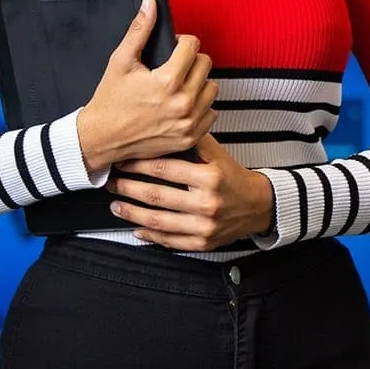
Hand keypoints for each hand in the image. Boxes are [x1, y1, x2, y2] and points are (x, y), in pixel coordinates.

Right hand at [76, 0, 216, 171]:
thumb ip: (139, 30)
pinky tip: (182, 104)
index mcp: (167, 81)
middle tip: (174, 66)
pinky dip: (200, 107)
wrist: (101, 138)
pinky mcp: (190, 136)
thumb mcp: (121, 61)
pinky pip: (211, 113)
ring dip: (199, 83)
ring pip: (212, 88)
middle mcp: (182, 102)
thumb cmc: (110, 102)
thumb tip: (150, 5)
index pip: (193, 46)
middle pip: (205, 64)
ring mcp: (188, 122)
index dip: (182, 42)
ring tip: (178, 85)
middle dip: (191, 60)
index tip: (174, 48)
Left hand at [107, 134, 274, 251]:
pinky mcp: (203, 243)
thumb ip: (194, 141)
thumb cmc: (234, 178)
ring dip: (132, 213)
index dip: (139, 164)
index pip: (165, 169)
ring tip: (116, 205)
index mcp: (210, 178)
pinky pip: (170, 241)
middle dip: (128, 188)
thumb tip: (166, 126)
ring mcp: (204, 226)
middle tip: (112, 183)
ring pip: (159, 221)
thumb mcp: (218, 155)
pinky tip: (136, 229)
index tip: (123, 161)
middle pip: (157, 196)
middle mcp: (207, 203)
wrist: (258, 206)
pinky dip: (150, 236)